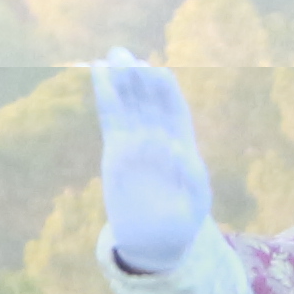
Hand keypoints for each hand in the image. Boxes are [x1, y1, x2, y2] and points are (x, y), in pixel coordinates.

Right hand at [91, 53, 212, 273]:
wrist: (156, 240)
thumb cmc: (180, 223)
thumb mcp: (194, 203)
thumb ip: (191, 177)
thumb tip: (178, 148)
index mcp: (183, 145)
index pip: (175, 111)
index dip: (166, 90)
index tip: (157, 71)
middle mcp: (160, 138)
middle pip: (150, 101)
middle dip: (139, 77)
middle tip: (124, 52)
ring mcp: (137, 141)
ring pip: (129, 104)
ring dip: (121, 80)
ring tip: (111, 56)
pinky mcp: (116, 149)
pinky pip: (110, 117)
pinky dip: (106, 96)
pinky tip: (99, 74)